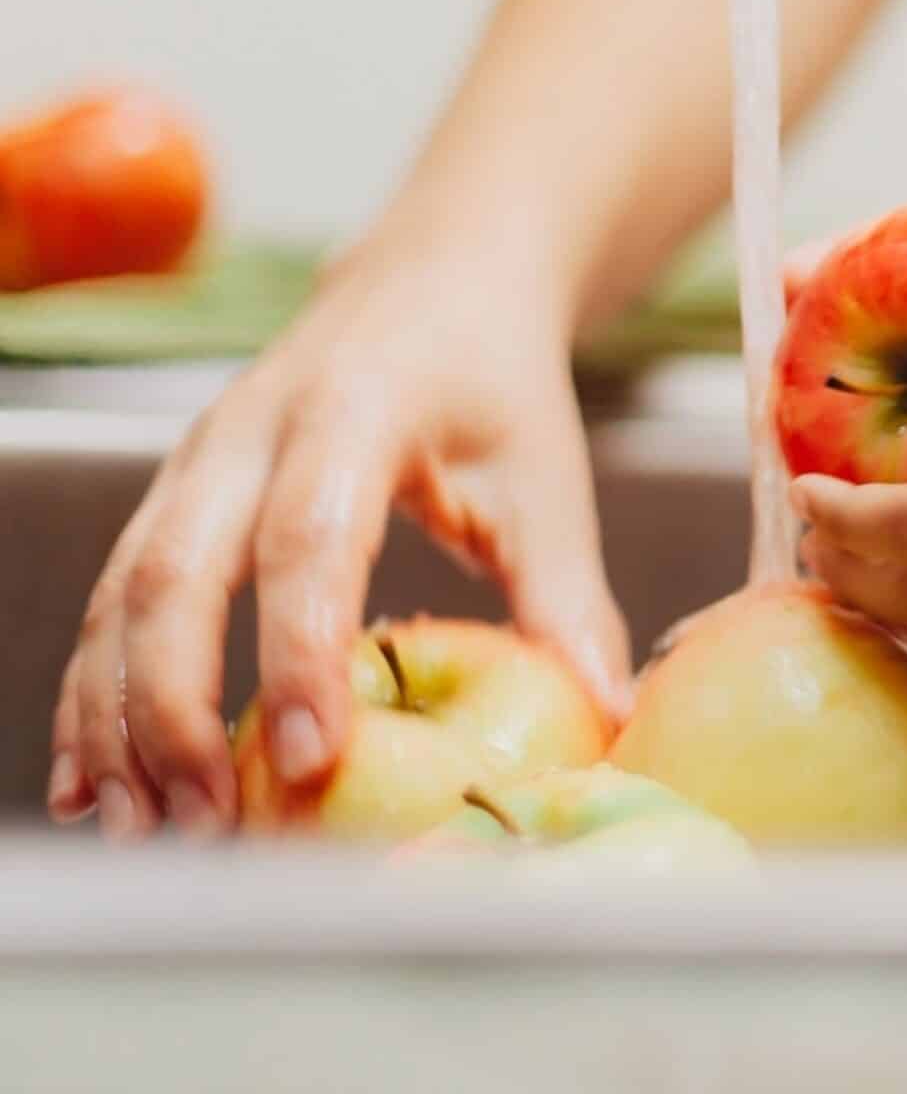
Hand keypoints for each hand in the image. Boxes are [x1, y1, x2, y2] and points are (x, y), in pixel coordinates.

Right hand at [50, 236, 630, 839]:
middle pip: (176, 573)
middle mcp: (249, 430)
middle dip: (175, 709)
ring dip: (119, 720)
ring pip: (121, 595)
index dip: (301, 652)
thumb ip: (566, 593)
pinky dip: (95, 697)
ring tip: (146, 831)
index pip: (310, 538)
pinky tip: (97, 788)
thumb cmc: (494, 382)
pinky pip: (109, 603)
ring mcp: (194, 462)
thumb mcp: (545, 473)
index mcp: (355, 408)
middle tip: (207, 822)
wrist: (438, 279)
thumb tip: (607, 712)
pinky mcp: (169, 498)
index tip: (310, 758)